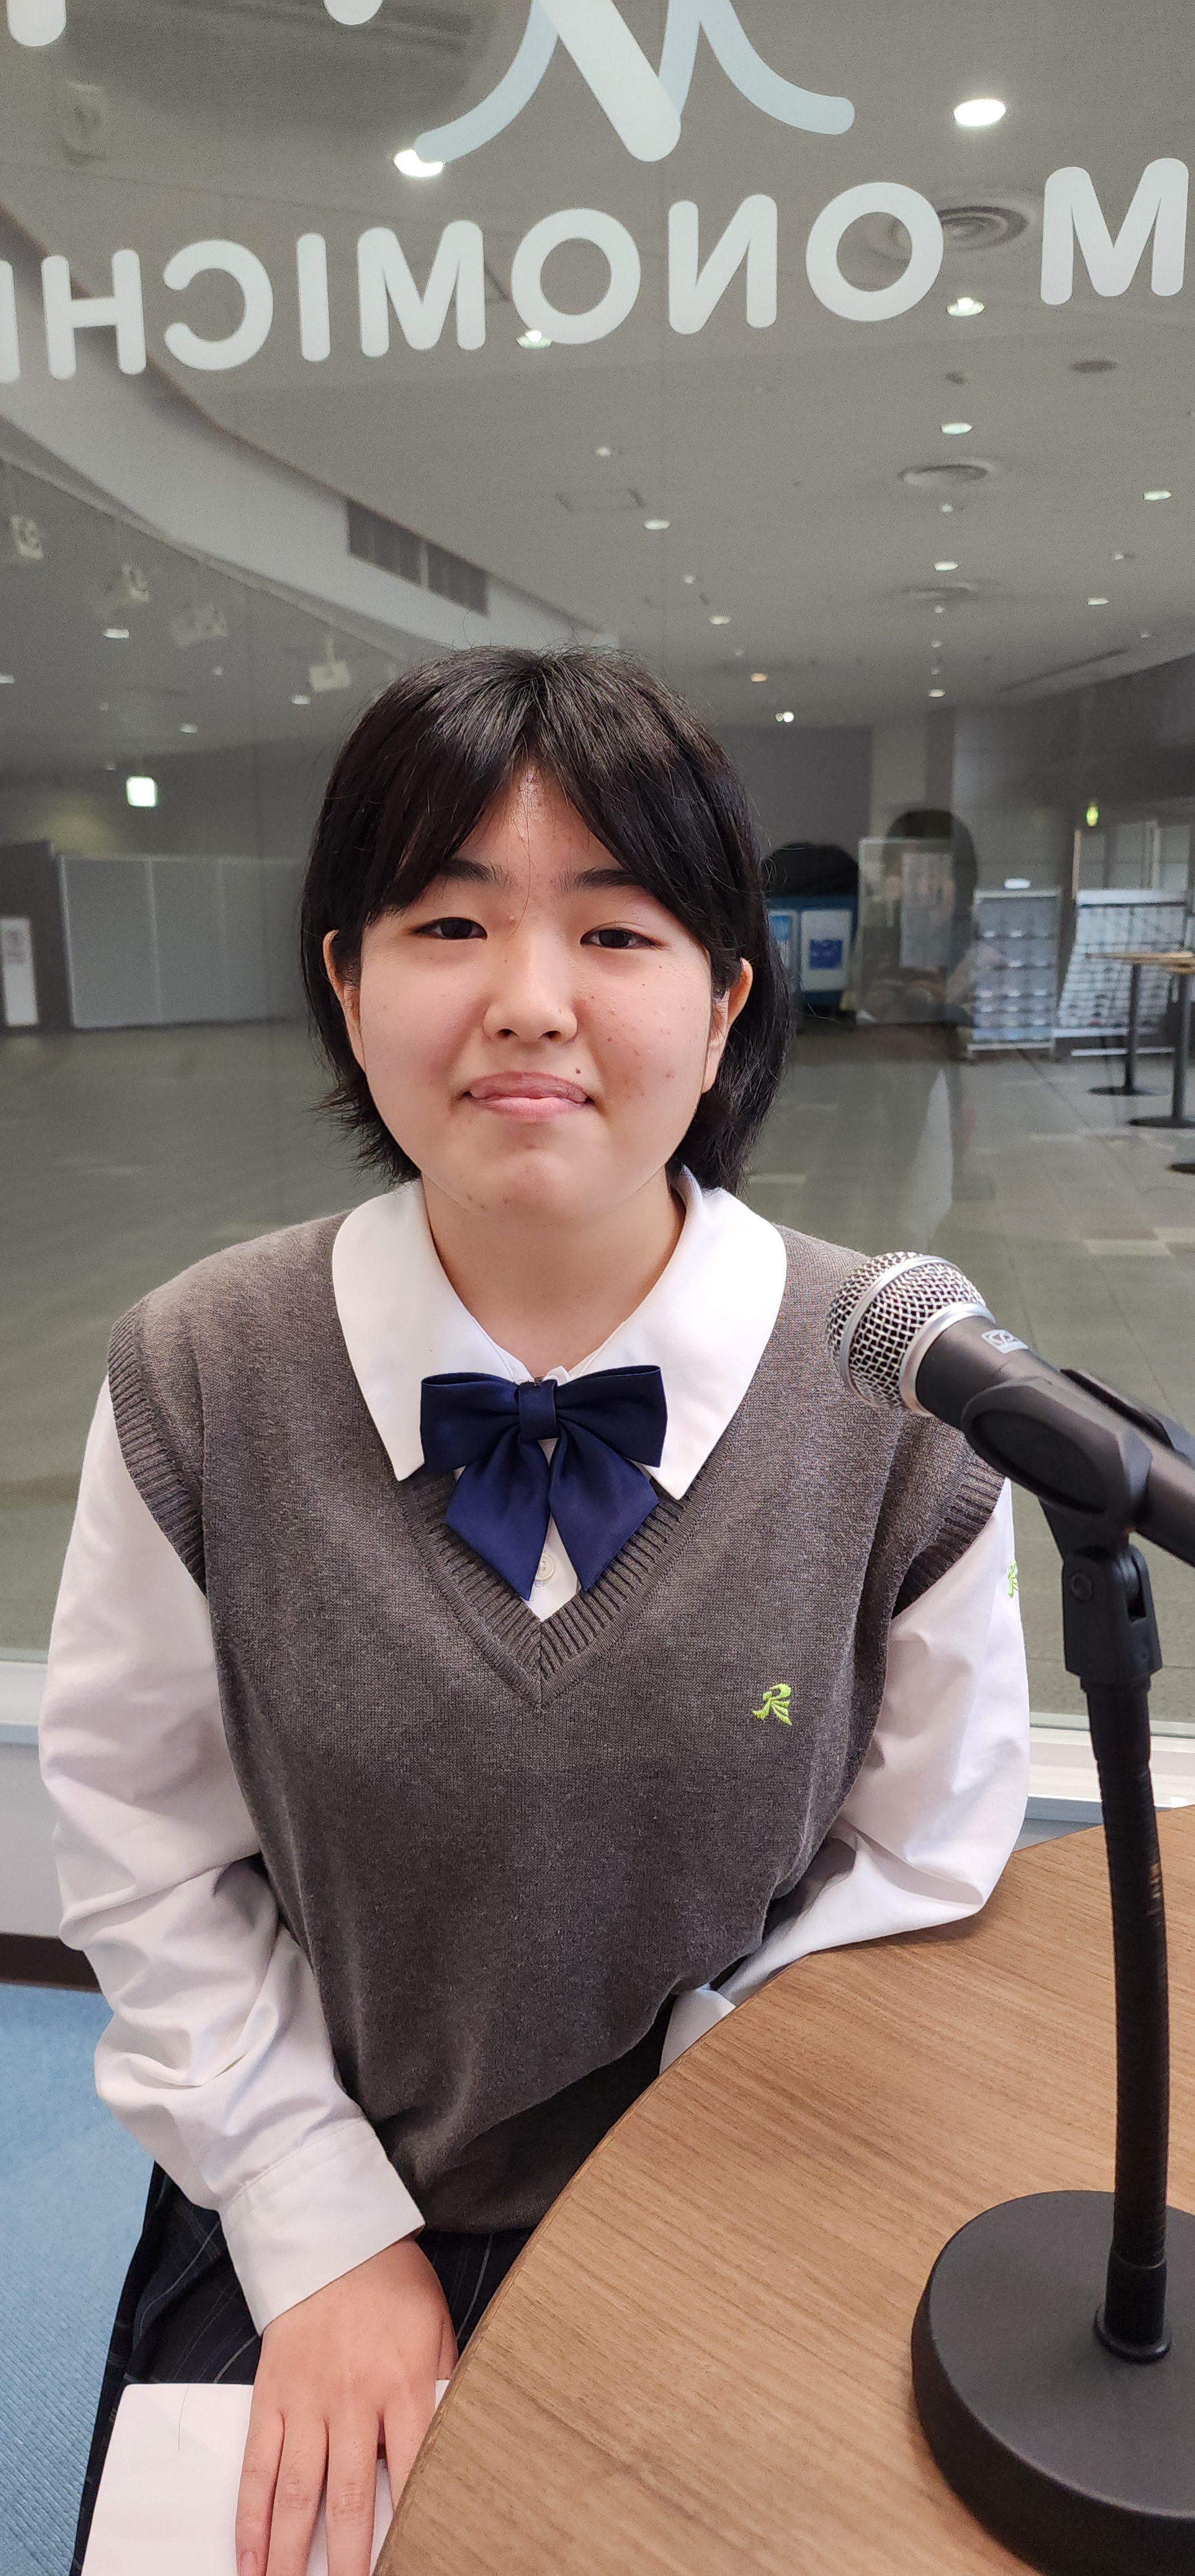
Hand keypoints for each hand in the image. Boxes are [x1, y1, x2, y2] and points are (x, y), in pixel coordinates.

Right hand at [235, 2236, 457, 2575]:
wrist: (333, 2237)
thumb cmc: (395, 2288)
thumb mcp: (439, 2332)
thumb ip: (446, 2393)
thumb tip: (462, 2449)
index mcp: (405, 2387)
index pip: (412, 2475)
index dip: (413, 2529)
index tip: (415, 2564)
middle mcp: (353, 2401)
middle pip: (349, 2499)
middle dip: (349, 2561)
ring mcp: (307, 2402)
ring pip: (297, 2493)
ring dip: (292, 2554)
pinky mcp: (272, 2397)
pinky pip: (258, 2466)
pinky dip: (250, 2519)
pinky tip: (251, 2560)